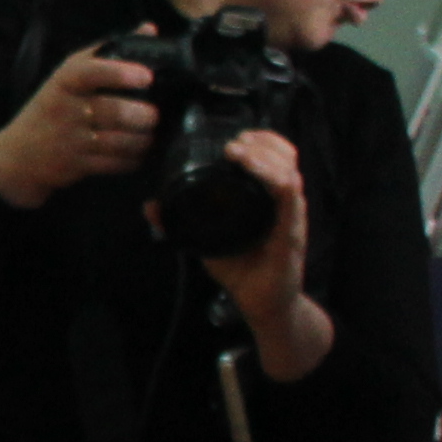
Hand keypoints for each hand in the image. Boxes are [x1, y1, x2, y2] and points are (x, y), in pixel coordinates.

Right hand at [0, 43, 160, 207]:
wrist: (19, 154)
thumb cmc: (52, 106)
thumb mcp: (70, 73)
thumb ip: (109, 51)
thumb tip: (149, 29)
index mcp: (66, 81)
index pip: (92, 72)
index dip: (121, 74)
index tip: (146, 76)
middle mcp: (67, 109)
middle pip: (115, 112)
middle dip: (144, 115)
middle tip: (154, 115)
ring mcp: (71, 140)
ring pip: (120, 141)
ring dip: (143, 140)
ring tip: (150, 134)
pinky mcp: (77, 165)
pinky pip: (115, 163)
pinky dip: (133, 159)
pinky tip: (137, 152)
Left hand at [178, 128, 333, 377]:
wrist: (262, 304)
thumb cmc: (242, 271)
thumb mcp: (205, 240)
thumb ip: (180, 222)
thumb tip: (151, 205)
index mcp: (267, 199)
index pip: (276, 157)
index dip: (261, 141)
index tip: (237, 137)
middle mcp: (283, 203)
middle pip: (286, 157)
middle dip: (263, 142)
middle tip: (237, 141)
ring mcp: (290, 216)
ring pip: (289, 173)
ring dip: (265, 157)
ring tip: (240, 152)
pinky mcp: (291, 233)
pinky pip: (290, 200)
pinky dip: (276, 181)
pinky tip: (260, 174)